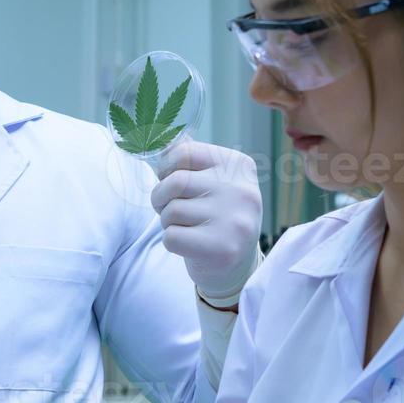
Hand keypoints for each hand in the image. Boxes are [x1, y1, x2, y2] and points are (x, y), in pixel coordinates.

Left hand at [152, 142, 261, 306]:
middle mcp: (242, 191)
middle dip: (161, 196)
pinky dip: (171, 242)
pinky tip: (189, 244)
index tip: (169, 179)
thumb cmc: (217, 217)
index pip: (185, 152)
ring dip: (167, 221)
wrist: (237, 266)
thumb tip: (161, 136)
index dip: (166, 167)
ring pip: (172, 210)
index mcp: (240, 166)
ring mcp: (234, 220)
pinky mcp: (222, 249)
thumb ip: (191, 159)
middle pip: (176, 181)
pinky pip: (171, 237)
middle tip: (168, 207)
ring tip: (184, 226)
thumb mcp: (214, 182)